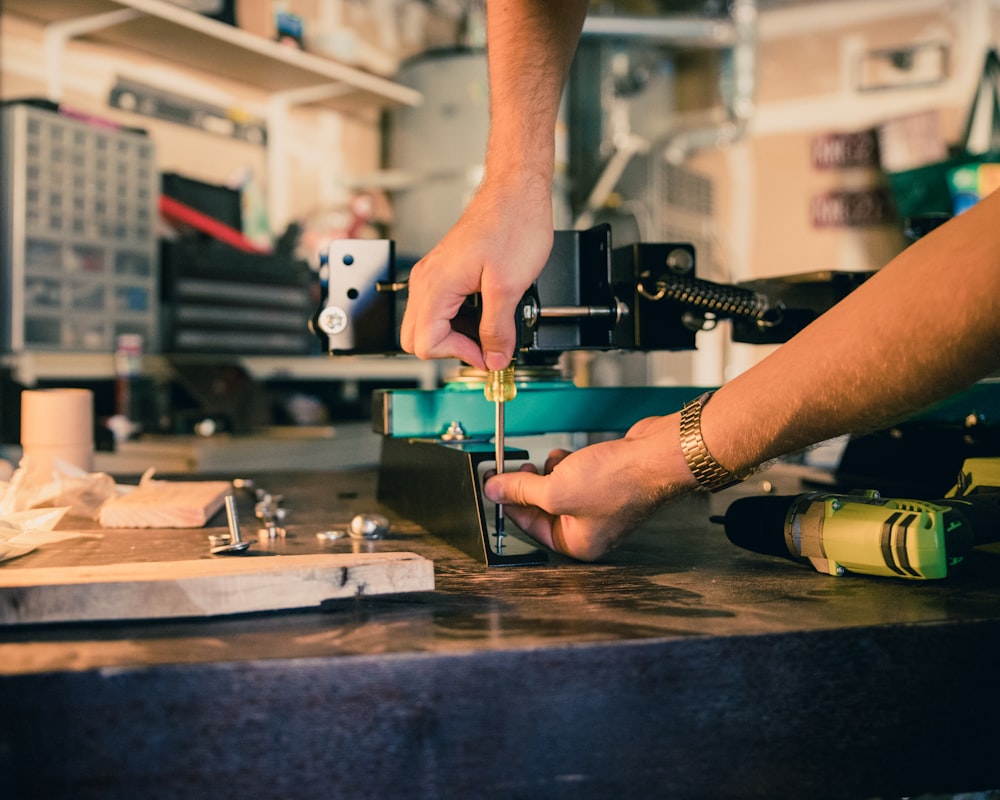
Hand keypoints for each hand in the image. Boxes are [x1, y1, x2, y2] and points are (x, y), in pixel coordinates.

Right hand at [400, 176, 553, 369]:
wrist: (517, 192)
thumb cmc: (513, 224)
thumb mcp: (509, 287)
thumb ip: (498, 329)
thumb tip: (494, 357)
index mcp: (436, 284)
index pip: (426, 343)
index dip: (460, 354)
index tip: (488, 352)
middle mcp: (427, 280)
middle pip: (417, 338)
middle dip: (451, 349)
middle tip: (485, 345)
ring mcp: (434, 275)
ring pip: (428, 324)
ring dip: (457, 334)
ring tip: (490, 328)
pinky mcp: (446, 271)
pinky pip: (441, 307)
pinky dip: (460, 319)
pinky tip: (486, 312)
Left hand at [483, 414, 698, 560]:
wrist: (656, 456)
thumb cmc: (619, 482)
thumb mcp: (555, 490)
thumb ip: (520, 491)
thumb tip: (494, 490)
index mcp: (579, 543)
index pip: (531, 527)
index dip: (509, 504)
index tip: (495, 484)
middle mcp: (591, 528)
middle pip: (544, 508)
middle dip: (530, 486)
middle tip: (517, 469)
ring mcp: (600, 504)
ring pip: (559, 488)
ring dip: (549, 472)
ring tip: (550, 462)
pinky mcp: (608, 480)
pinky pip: (576, 474)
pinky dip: (568, 464)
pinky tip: (568, 456)